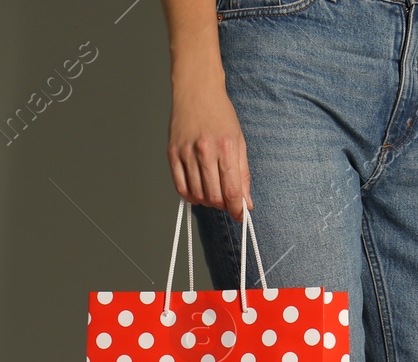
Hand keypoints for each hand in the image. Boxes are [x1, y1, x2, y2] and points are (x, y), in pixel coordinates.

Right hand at [168, 73, 252, 219]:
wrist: (196, 90)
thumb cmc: (220, 114)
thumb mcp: (239, 141)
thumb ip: (243, 174)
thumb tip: (246, 202)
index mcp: (226, 147)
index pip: (231, 190)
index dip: (237, 209)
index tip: (241, 216)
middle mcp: (205, 151)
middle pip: (214, 196)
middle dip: (223, 206)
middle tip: (227, 202)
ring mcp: (186, 152)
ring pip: (197, 194)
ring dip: (207, 202)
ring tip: (213, 194)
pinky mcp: (172, 153)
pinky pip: (180, 186)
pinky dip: (191, 196)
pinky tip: (198, 192)